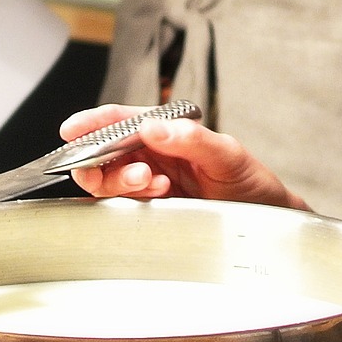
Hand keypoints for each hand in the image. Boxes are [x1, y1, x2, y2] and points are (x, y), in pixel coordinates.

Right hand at [58, 104, 305, 209]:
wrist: (268, 221)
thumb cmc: (252, 182)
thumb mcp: (228, 154)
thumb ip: (192, 139)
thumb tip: (154, 127)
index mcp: (167, 131)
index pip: (121, 121)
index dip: (94, 123)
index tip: (73, 130)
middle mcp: (154, 154)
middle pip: (105, 152)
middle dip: (105, 161)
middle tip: (133, 172)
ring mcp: (151, 182)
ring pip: (111, 179)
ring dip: (122, 182)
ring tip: (153, 184)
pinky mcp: (152, 209)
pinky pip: (124, 204)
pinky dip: (132, 201)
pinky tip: (159, 198)